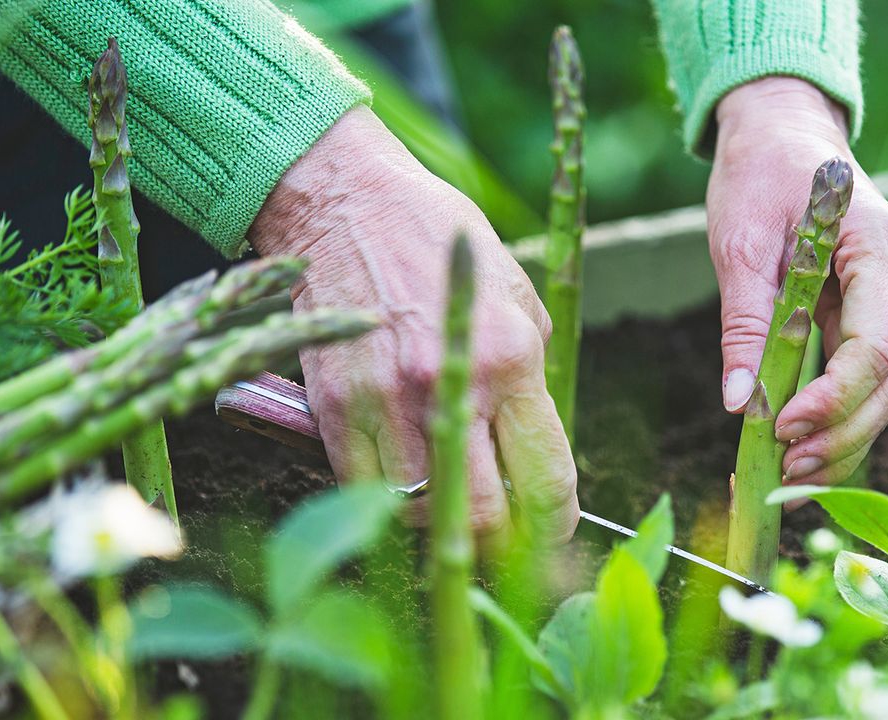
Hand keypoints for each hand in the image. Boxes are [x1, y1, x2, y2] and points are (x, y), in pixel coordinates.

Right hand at [249, 106, 578, 546]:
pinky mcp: (333, 408)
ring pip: (422, 516)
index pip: (545, 480)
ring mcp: (385, 402)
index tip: (551, 525)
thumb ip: (530, 378)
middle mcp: (449, 386)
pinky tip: (403, 473)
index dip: (555, 521)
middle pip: (484, 520)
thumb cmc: (438, 243)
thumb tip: (534, 450)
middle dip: (502, 541)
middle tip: (503, 531)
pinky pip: (364, 490)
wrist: (345, 201)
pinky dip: (388, 497)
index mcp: (509, 357)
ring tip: (451, 499)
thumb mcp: (515, 294)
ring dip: (442, 521)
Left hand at [709, 78, 887, 486]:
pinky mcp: (885, 316)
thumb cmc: (761, 176)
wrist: (784, 136)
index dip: (834, 398)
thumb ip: (745, 321)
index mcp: (883, 246)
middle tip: (786, 472)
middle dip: (842, 433)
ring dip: (845, 438)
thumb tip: (741, 403)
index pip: (878, 345)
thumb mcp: (739, 241)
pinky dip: (841, 420)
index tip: (783, 428)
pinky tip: (802, 451)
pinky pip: (872, 380)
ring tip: (790, 474)